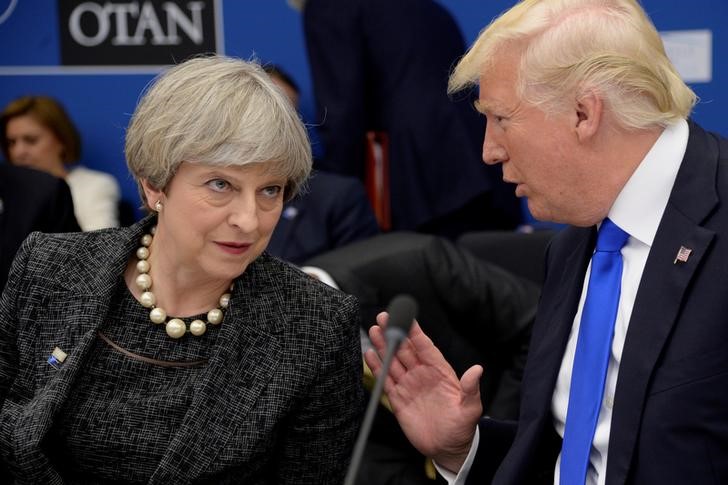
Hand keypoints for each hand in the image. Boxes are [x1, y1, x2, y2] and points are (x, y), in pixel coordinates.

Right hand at [364, 312, 482, 472]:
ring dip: (384, 346)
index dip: (415, 332)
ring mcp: (409, 385)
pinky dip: (377, 367)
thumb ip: (471, 389)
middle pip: (405, 349)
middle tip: (383, 317)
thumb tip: (477, 370)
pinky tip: (370, 354)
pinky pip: (386, 380)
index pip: (425, 347)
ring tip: (374, 329)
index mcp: (440, 371)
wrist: (448, 448)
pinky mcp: (398, 399)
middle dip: (394, 332)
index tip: (406, 316)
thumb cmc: (462, 427)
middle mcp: (422, 374)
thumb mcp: (470, 409)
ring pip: (393, 361)